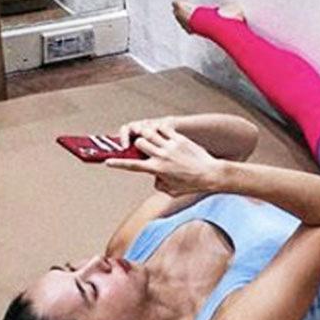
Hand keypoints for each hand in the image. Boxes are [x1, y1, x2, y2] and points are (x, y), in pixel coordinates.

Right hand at [105, 120, 221, 195]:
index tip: (107, 162)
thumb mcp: (172, 191)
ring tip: (148, 136)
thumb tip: (155, 179)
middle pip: (139, 143)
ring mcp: (170, 146)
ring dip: (145, 134)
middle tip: (140, 147)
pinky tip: (161, 131)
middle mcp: (161, 156)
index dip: (117, 164)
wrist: (211, 174)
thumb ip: (159, 185)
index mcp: (157, 169)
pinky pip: (164, 128)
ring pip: (148, 132)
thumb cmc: (193, 184)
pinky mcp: (179, 139)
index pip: (132, 166)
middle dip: (137, 145)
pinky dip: (159, 128)